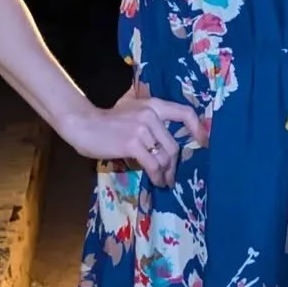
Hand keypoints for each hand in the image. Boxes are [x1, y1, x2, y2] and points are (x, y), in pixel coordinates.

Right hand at [59, 88, 205, 186]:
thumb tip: (167, 142)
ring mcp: (142, 129)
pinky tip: (157, 181)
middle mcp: (151, 114)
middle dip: (175, 165)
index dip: (198, 129)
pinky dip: (157, 176)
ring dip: (166, 174)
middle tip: (172, 177)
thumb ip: (151, 119)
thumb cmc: (106, 120)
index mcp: (154, 104)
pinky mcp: (133, 143)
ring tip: (164, 182)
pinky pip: (153, 164)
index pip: (185, 113)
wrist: (83, 124)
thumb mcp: (132, 110)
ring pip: (164, 157)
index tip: (204, 143)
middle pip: (174, 145)